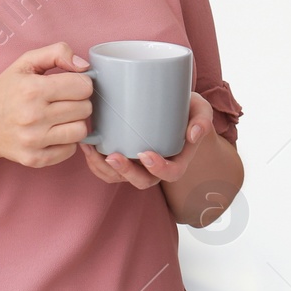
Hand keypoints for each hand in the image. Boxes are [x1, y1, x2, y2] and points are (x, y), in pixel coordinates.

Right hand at [0, 42, 93, 167]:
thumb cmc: (6, 92)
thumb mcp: (25, 63)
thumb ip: (57, 52)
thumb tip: (83, 66)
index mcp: (32, 89)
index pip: (84, 86)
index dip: (80, 83)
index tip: (70, 85)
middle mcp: (32, 116)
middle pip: (85, 108)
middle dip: (78, 102)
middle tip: (62, 101)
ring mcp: (33, 140)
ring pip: (81, 131)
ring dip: (74, 123)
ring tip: (59, 117)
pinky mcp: (34, 159)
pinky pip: (70, 150)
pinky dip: (66, 142)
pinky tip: (52, 133)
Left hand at [79, 91, 214, 188]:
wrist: (173, 109)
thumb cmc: (187, 110)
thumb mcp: (200, 110)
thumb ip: (202, 119)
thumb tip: (194, 133)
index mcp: (177, 160)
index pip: (171, 174)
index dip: (159, 170)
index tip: (146, 155)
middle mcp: (156, 167)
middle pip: (142, 181)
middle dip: (126, 172)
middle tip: (113, 157)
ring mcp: (138, 165)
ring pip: (120, 178)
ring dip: (104, 169)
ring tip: (92, 150)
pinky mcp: (123, 158)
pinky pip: (107, 170)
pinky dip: (95, 162)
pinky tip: (88, 144)